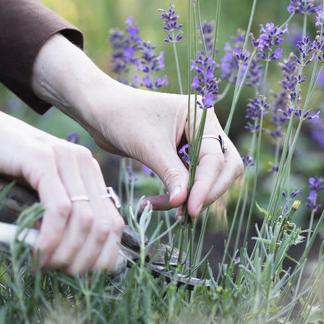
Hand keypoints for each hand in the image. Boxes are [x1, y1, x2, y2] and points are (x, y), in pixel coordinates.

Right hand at [0, 40, 123, 275]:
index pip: (114, 224)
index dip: (100, 256)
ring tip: (43, 263)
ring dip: (65, 252)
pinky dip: (50, 237)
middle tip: (58, 272)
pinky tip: (37, 250)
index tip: (78, 274)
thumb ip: (57, 217)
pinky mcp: (43, 160)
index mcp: (89, 172)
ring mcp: (67, 159)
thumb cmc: (0, 164)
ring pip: (84, 221)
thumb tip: (73, 260)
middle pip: (104, 227)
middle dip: (83, 259)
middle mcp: (84, 163)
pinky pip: (59, 209)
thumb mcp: (36, 194)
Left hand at [32, 35, 243, 217]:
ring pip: (209, 176)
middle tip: (188, 212)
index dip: (206, 186)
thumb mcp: (149, 147)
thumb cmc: (122, 118)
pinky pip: (190, 180)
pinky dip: (177, 194)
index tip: (191, 209)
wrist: (99, 110)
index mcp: (201, 116)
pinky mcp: (182, 155)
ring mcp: (195, 141)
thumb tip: (184, 203)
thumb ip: (172, 175)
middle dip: (208, 192)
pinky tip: (154, 202)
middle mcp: (204, 127)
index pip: (215, 157)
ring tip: (163, 208)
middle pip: (224, 167)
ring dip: (190, 195)